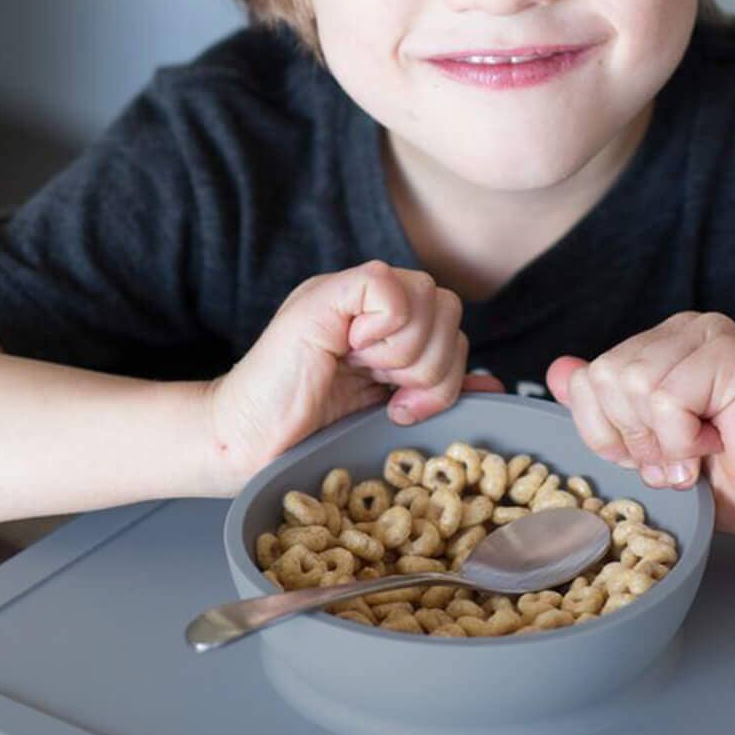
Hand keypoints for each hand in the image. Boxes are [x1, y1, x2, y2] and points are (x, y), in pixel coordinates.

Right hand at [205, 260, 503, 481]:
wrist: (242, 447)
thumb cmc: (301, 438)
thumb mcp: (385, 414)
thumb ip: (436, 393)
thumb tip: (491, 384)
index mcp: (386, 328)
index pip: (449, 320)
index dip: (446, 368)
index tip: (408, 408)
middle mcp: (369, 306)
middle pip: (446, 306)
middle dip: (433, 366)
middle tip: (393, 396)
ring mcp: (345, 297)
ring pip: (426, 295)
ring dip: (409, 354)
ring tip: (371, 379)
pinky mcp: (323, 297)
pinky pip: (386, 286)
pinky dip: (385, 329)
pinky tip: (354, 356)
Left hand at [547, 312, 734, 544]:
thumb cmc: (733, 477)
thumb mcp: (648, 450)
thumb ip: (604, 410)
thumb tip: (557, 369)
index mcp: (657, 347)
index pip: (586, 380)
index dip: (608, 434)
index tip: (654, 456)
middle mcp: (681, 331)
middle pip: (605, 380)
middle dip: (635, 439)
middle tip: (681, 458)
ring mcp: (708, 336)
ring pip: (634, 385)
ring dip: (663, 441)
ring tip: (700, 451)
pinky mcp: (731, 355)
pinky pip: (668, 397)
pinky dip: (684, 439)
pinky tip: (719, 441)